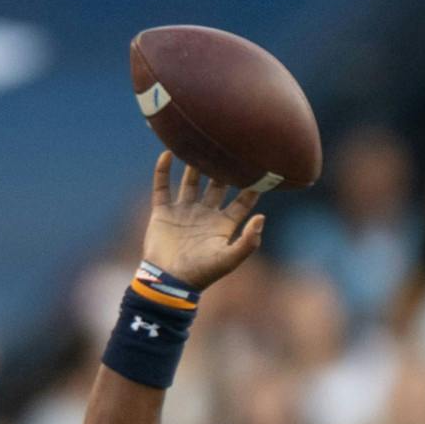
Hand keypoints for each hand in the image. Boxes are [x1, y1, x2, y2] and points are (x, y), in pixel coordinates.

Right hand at [141, 153, 264, 290]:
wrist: (167, 281)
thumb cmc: (201, 273)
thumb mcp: (228, 259)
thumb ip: (248, 241)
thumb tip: (263, 217)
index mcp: (223, 225)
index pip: (242, 201)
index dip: (252, 187)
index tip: (261, 167)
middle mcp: (205, 215)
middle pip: (217, 185)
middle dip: (224, 168)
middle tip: (229, 145)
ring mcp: (183, 212)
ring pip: (190, 182)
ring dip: (194, 164)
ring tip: (200, 142)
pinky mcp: (162, 213)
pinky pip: (162, 187)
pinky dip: (162, 171)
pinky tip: (167, 153)